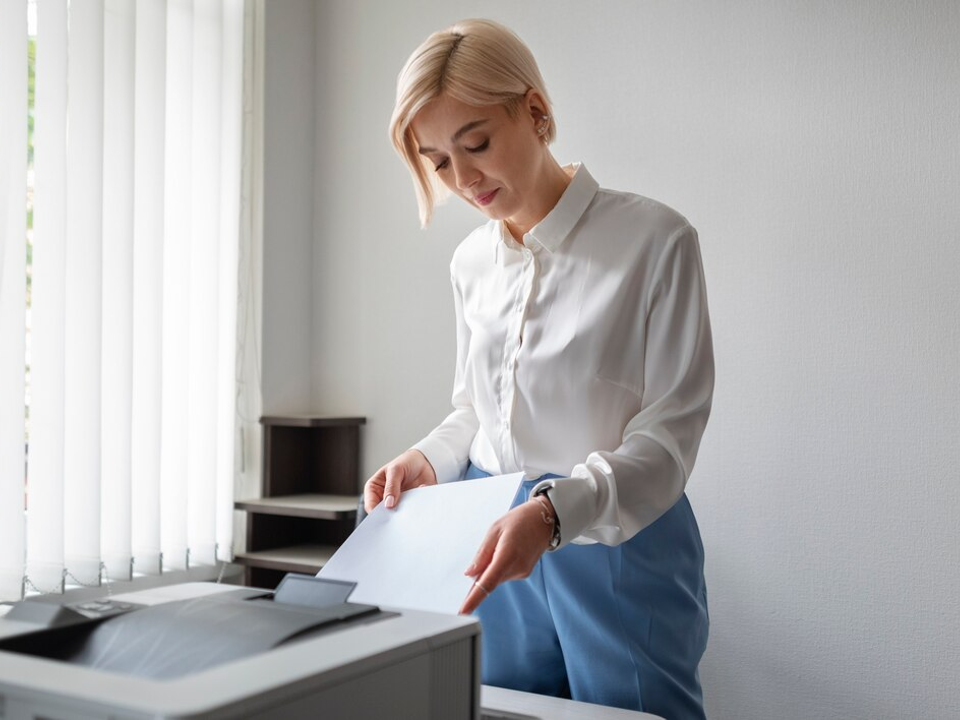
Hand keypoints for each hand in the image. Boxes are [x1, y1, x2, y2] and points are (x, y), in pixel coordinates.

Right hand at [363, 449, 436, 512]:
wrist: (424, 461)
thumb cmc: (405, 462)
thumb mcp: (395, 470)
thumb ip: (391, 486)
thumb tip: (388, 504)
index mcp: (374, 489)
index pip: (370, 505)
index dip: (376, 513)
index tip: (387, 514)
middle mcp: (384, 498)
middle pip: (383, 514)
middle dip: (391, 515)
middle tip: (399, 515)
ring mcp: (397, 503)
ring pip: (397, 515)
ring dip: (404, 514)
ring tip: (410, 506)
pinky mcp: (409, 505)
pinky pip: (411, 512)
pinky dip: (415, 510)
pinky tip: (419, 503)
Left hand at [459, 496, 556, 614]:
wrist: (543, 520)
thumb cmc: (520, 520)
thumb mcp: (495, 530)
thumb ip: (482, 554)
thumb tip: (470, 573)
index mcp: (507, 555)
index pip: (487, 583)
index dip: (474, 599)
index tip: (463, 611)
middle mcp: (517, 568)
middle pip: (489, 581)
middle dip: (479, 575)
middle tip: (480, 558)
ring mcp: (522, 572)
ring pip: (496, 578)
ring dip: (490, 568)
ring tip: (499, 546)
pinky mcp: (523, 573)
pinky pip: (504, 574)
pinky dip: (498, 567)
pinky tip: (505, 552)